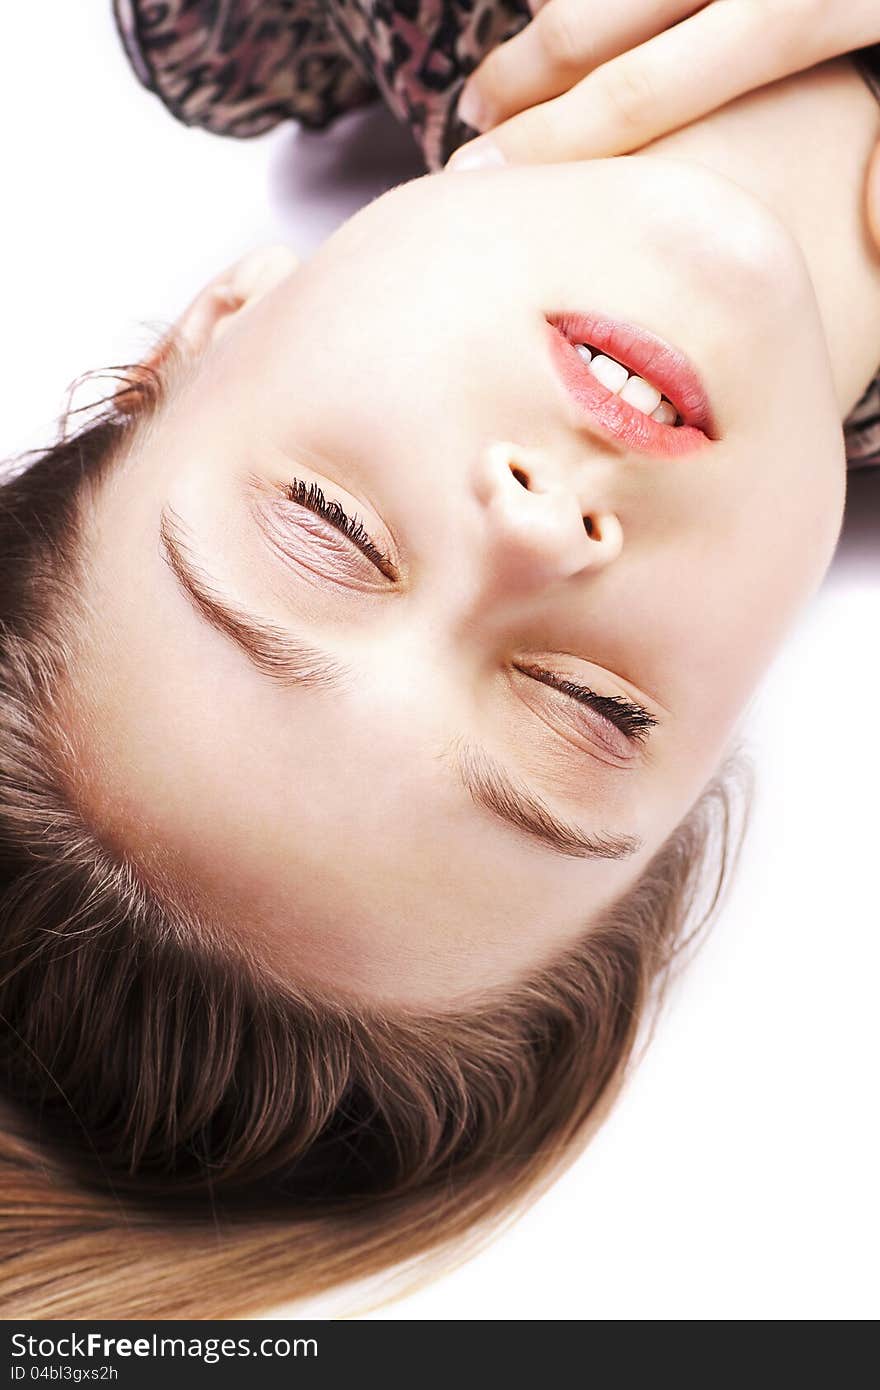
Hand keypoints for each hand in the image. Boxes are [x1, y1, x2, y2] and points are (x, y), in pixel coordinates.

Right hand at [446, 0, 879, 170]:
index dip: (552, 146)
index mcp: (795, 8)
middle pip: (591, 22)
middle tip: (473, 128)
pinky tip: (559, 8)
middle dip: (520, 80)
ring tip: (511, 70)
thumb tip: (877, 239)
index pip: (641, 94)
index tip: (478, 183)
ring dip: (546, 19)